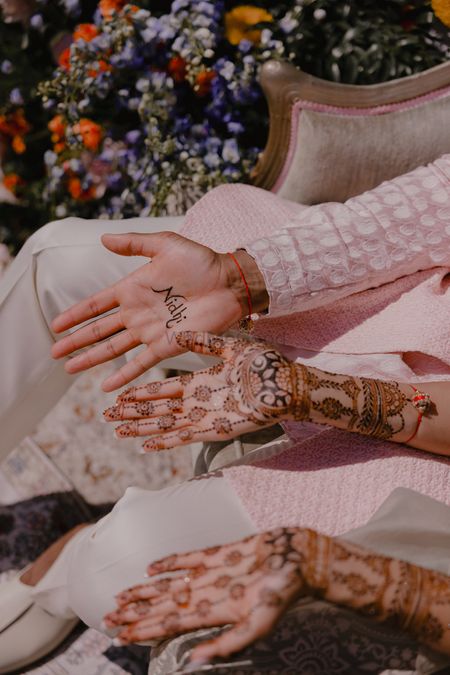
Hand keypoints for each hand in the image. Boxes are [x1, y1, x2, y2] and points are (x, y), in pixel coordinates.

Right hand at [51, 232, 259, 391]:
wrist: (230, 282)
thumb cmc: (201, 261)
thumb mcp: (164, 246)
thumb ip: (134, 244)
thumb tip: (102, 239)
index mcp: (132, 289)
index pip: (96, 305)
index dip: (75, 314)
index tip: (55, 325)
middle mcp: (137, 313)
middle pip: (99, 330)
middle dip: (76, 341)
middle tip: (55, 353)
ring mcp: (150, 331)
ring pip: (113, 349)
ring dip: (91, 359)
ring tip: (70, 369)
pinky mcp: (167, 346)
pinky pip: (141, 363)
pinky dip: (124, 376)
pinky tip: (108, 388)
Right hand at [103, 331, 300, 451]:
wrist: (285, 384)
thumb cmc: (264, 365)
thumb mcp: (230, 347)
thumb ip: (205, 342)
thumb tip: (181, 333)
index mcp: (200, 381)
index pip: (162, 387)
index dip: (141, 391)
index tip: (120, 392)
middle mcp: (197, 401)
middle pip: (156, 408)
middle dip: (132, 412)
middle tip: (107, 415)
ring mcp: (203, 417)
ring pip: (164, 424)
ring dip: (141, 428)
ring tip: (117, 431)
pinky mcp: (213, 430)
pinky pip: (183, 438)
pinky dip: (164, 442)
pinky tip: (145, 446)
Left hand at [104, 528, 307, 664]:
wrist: (298, 557)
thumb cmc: (283, 594)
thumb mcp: (259, 626)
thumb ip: (227, 645)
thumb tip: (192, 661)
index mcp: (214, 615)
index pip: (170, 625)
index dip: (144, 630)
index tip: (119, 635)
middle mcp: (207, 595)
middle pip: (163, 607)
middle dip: (136, 613)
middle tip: (106, 618)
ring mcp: (210, 574)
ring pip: (169, 585)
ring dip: (144, 591)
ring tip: (120, 597)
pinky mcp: (217, 553)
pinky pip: (187, 559)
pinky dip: (168, 563)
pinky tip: (150, 569)